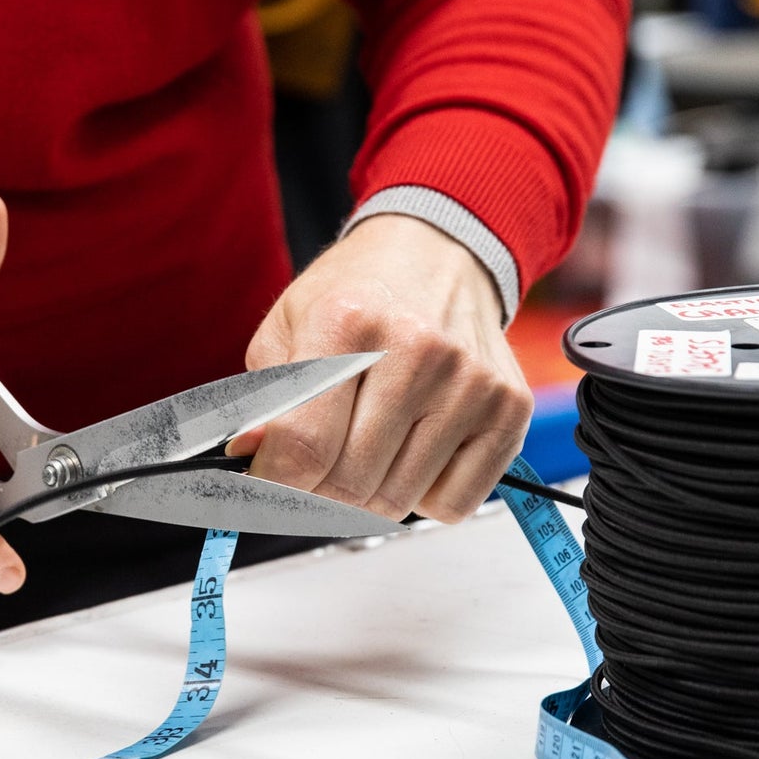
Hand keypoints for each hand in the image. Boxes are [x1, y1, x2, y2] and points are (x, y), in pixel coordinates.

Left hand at [225, 213, 531, 522]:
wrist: (440, 254)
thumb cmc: (360, 294)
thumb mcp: (289, 326)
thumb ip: (263, 399)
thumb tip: (249, 458)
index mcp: (348, 320)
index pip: (303, 448)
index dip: (276, 483)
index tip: (269, 482)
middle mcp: (419, 350)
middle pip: (350, 483)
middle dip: (320, 490)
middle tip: (317, 466)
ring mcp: (470, 382)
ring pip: (398, 501)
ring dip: (370, 494)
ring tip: (368, 447)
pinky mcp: (509, 410)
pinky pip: (452, 504)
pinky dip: (424, 495)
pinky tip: (415, 451)